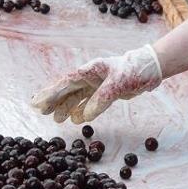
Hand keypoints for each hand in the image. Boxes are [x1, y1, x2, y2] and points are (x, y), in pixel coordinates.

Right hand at [31, 43, 162, 124]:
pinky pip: (87, 102)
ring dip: (64, 107)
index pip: (65, 83)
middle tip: (37, 110)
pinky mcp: (104, 91)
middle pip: (66, 89)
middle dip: (52, 100)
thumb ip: (100, 100)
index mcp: (89, 70)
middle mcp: (89, 76)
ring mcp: (96, 84)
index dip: (51, 93)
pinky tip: (74, 119)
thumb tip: (84, 117)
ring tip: (55, 119)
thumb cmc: (134, 71)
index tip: (38, 102)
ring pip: (75, 97)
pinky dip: (80, 110)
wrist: (149, 69)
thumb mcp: (118, 84)